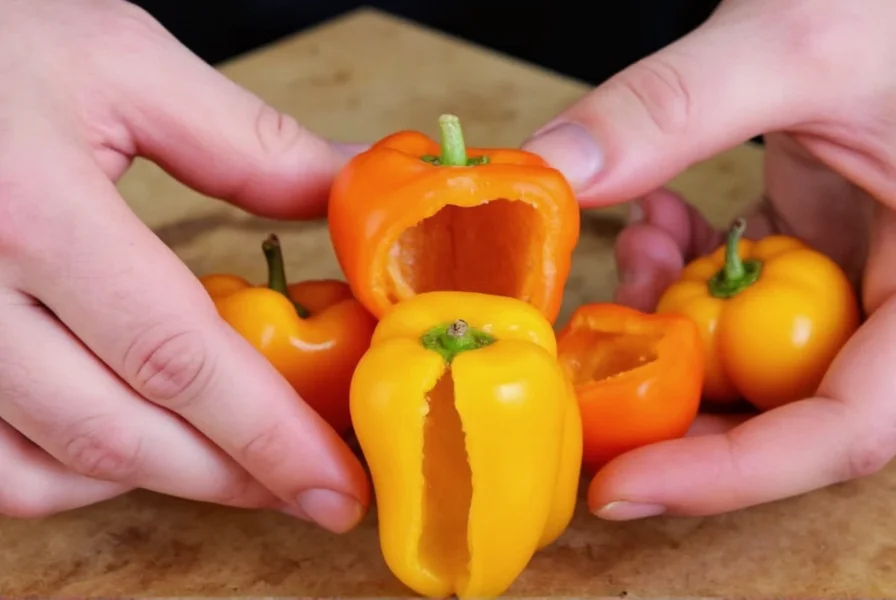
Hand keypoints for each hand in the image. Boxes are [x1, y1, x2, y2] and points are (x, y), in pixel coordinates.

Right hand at [0, 0, 367, 531]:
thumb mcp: (121, 67)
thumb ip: (246, 142)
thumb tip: (347, 185)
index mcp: (33, 213)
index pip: (178, 358)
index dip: (269, 436)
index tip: (337, 485)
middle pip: (119, 433)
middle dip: (230, 477)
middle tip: (309, 490)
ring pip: (48, 470)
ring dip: (158, 480)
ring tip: (236, 463)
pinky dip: (70, 475)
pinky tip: (131, 443)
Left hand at [523, 0, 895, 518]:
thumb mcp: (801, 42)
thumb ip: (674, 106)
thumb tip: (554, 166)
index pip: (850, 429)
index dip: (732, 473)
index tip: (622, 487)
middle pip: (785, 406)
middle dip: (672, 392)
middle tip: (583, 370)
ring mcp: (860, 275)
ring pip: (749, 350)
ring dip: (667, 312)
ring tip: (633, 242)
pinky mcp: (820, 246)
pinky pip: (742, 291)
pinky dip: (686, 265)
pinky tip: (657, 215)